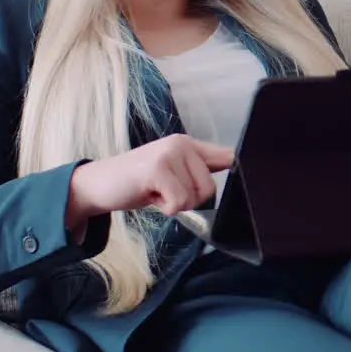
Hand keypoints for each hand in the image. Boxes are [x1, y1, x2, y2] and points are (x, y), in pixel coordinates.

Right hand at [67, 133, 234, 226]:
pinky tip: (148, 194)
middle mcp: (182, 143)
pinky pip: (178, 202)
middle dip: (189, 199)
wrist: (98, 184)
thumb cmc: (138, 182)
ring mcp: (169, 153)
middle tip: (164, 191)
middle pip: (210, 187)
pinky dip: (164, 208)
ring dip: (174, 204)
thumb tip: (235, 165)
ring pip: (195, 196)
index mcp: (189, 144)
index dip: (239, 171)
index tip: (252, 179)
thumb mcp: (173, 173)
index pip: (228, 156)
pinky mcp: (158, 168)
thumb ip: (198, 170)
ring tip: (154, 191)